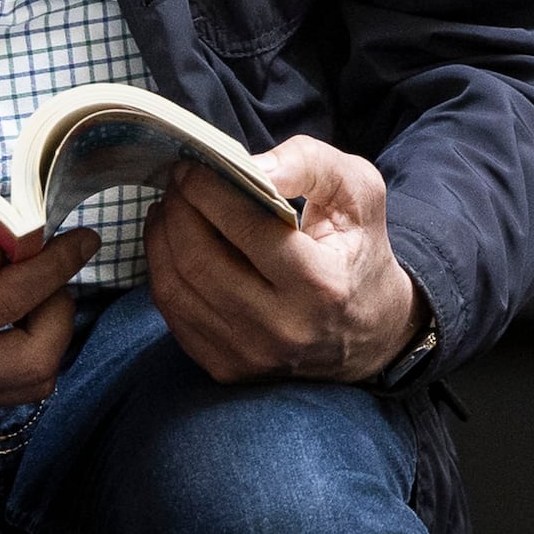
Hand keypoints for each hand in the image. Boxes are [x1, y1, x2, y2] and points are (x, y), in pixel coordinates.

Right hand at [0, 220, 97, 415]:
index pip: (17, 299)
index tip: (80, 239)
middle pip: (40, 360)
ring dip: (45, 340)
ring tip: (30, 297)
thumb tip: (6, 255)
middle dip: (62, 310)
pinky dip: (15, 359)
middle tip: (50, 270)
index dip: (58, 265)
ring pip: (25, 387)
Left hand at [150, 137, 420, 386]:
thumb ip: (309, 164)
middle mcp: (283, 328)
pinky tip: (169, 244)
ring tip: (168, 208)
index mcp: (321, 284)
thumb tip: (250, 166)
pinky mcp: (228, 369)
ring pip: (177, 288)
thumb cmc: (359, 251)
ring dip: (160, 239)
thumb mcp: (359, 192)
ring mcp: (252, 354)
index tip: (191, 165)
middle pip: (200, 259)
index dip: (208, 190)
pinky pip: (175, 315)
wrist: (372, 333)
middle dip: (177, 211)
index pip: (246, 229)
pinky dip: (162, 272)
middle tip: (175, 182)